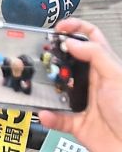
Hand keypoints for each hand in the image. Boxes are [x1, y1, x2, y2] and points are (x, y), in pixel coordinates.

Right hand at [38, 20, 121, 151]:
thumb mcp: (114, 75)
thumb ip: (95, 56)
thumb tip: (72, 42)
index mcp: (104, 67)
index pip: (90, 40)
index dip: (75, 29)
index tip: (58, 28)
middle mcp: (92, 83)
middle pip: (68, 64)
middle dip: (53, 60)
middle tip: (41, 58)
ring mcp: (82, 103)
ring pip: (57, 91)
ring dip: (46, 90)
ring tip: (37, 86)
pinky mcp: (76, 123)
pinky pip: (56, 119)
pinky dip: (49, 118)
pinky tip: (46, 115)